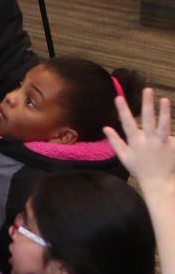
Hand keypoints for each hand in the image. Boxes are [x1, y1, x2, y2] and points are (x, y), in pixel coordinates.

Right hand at [105, 90, 174, 208]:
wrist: (158, 183)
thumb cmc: (140, 170)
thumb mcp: (124, 157)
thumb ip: (115, 141)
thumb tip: (105, 128)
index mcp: (135, 142)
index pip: (127, 123)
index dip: (123, 110)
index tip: (118, 97)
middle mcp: (149, 141)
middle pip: (147, 119)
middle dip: (147, 104)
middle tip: (147, 90)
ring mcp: (162, 144)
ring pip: (164, 125)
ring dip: (164, 111)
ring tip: (164, 99)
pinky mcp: (173, 147)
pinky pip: (174, 137)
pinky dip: (173, 130)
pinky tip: (172, 116)